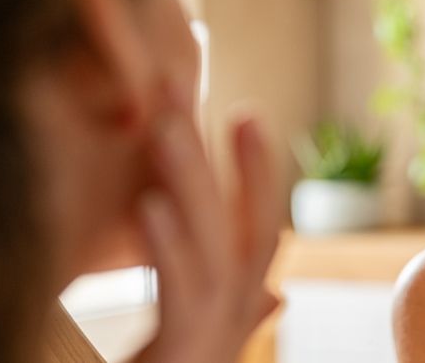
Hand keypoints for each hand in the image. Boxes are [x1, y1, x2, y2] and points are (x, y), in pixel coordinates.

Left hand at [134, 83, 283, 362]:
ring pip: (213, 250)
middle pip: (241, 230)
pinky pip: (181, 296)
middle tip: (191, 89)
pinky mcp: (185, 358)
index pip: (258, 233)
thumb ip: (232, 314)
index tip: (246, 112)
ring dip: (191, 182)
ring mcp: (213, 343)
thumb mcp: (194, 348)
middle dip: (223, 158)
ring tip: (167, 122)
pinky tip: (147, 204)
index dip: (258, 173)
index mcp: (232, 315)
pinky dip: (168, 248)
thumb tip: (277, 292)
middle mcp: (232, 324)